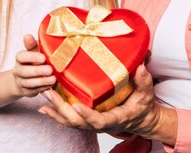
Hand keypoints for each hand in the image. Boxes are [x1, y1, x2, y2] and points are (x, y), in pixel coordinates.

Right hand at [11, 35, 55, 97]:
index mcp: (20, 58)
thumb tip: (28, 35)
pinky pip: (34, 91)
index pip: (21, 56)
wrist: (23, 78)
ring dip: (42, 81)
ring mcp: (21, 82)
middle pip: (24, 71)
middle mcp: (18, 70)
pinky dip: (43, 88)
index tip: (43, 57)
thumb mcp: (34, 51)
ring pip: (29, 83)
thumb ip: (33, 45)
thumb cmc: (33, 60)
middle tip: (50, 69)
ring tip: (53, 79)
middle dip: (38, 71)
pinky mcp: (26, 92)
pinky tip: (51, 86)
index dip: (32, 57)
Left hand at [39, 64, 165, 138]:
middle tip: (49, 93)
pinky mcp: (86, 119)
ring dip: (55, 109)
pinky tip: (44, 105)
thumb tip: (141, 66)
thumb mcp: (146, 94)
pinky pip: (68, 119)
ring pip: (70, 121)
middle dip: (61, 108)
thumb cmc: (142, 106)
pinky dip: (55, 113)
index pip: (99, 121)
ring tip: (44, 94)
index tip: (77, 106)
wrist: (140, 119)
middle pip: (77, 121)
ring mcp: (91, 123)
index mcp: (115, 118)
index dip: (88, 116)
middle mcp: (100, 124)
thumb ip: (144, 81)